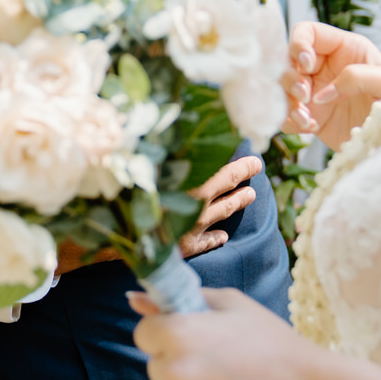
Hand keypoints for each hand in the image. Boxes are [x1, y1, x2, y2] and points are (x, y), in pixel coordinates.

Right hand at [56, 154, 260, 272]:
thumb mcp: (152, 167)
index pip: (226, 173)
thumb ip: (170, 154)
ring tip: (249, 197)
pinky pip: (205, 242)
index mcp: (193, 186)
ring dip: (237, 204)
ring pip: (222, 214)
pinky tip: (222, 237)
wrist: (123, 234)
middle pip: (228, 192)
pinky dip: (215, 238)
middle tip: (257, 170)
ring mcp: (193, 229)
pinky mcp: (184, 247)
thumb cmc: (134, 193)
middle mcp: (197, 206)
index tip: (256, 160)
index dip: (242, 166)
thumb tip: (178, 132)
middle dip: (244, 180)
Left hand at [129, 288, 324, 379]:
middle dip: (180, 367)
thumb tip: (134, 299)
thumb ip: (181, 300)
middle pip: (157, 369)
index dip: (167, 336)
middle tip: (223, 367)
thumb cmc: (276, 344)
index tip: (196, 341)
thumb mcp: (232, 306)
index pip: (144, 335)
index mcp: (178, 333)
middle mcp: (175, 372)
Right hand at [283, 22, 380, 150]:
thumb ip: (356, 77)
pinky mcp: (310, 115)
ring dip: (287, 101)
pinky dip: (290, 121)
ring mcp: (314, 92)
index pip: (307, 32)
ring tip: (305, 117)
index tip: (306, 65)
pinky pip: (285, 114)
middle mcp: (324, 67)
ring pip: (281, 87)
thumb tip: (321, 94)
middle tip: (305, 96)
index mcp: (343, 48)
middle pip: (287, 60)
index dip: (299, 44)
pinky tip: (311, 127)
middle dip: (290, 78)